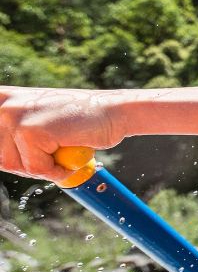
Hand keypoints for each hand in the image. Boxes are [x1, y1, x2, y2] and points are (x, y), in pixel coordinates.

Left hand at [0, 87, 124, 182]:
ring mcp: (15, 116)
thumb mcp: (38, 117)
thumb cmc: (81, 119)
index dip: (6, 151)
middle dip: (29, 165)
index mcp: (2, 100)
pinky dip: (57, 171)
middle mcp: (4, 105)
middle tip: (53, 154)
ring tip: (63, 149)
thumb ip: (14, 130)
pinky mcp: (31, 131)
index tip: (25, 150)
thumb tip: (2, 158)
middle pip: (1, 158)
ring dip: (44, 168)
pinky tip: (71, 154)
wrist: (113, 112)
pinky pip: (36, 169)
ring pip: (16, 166)